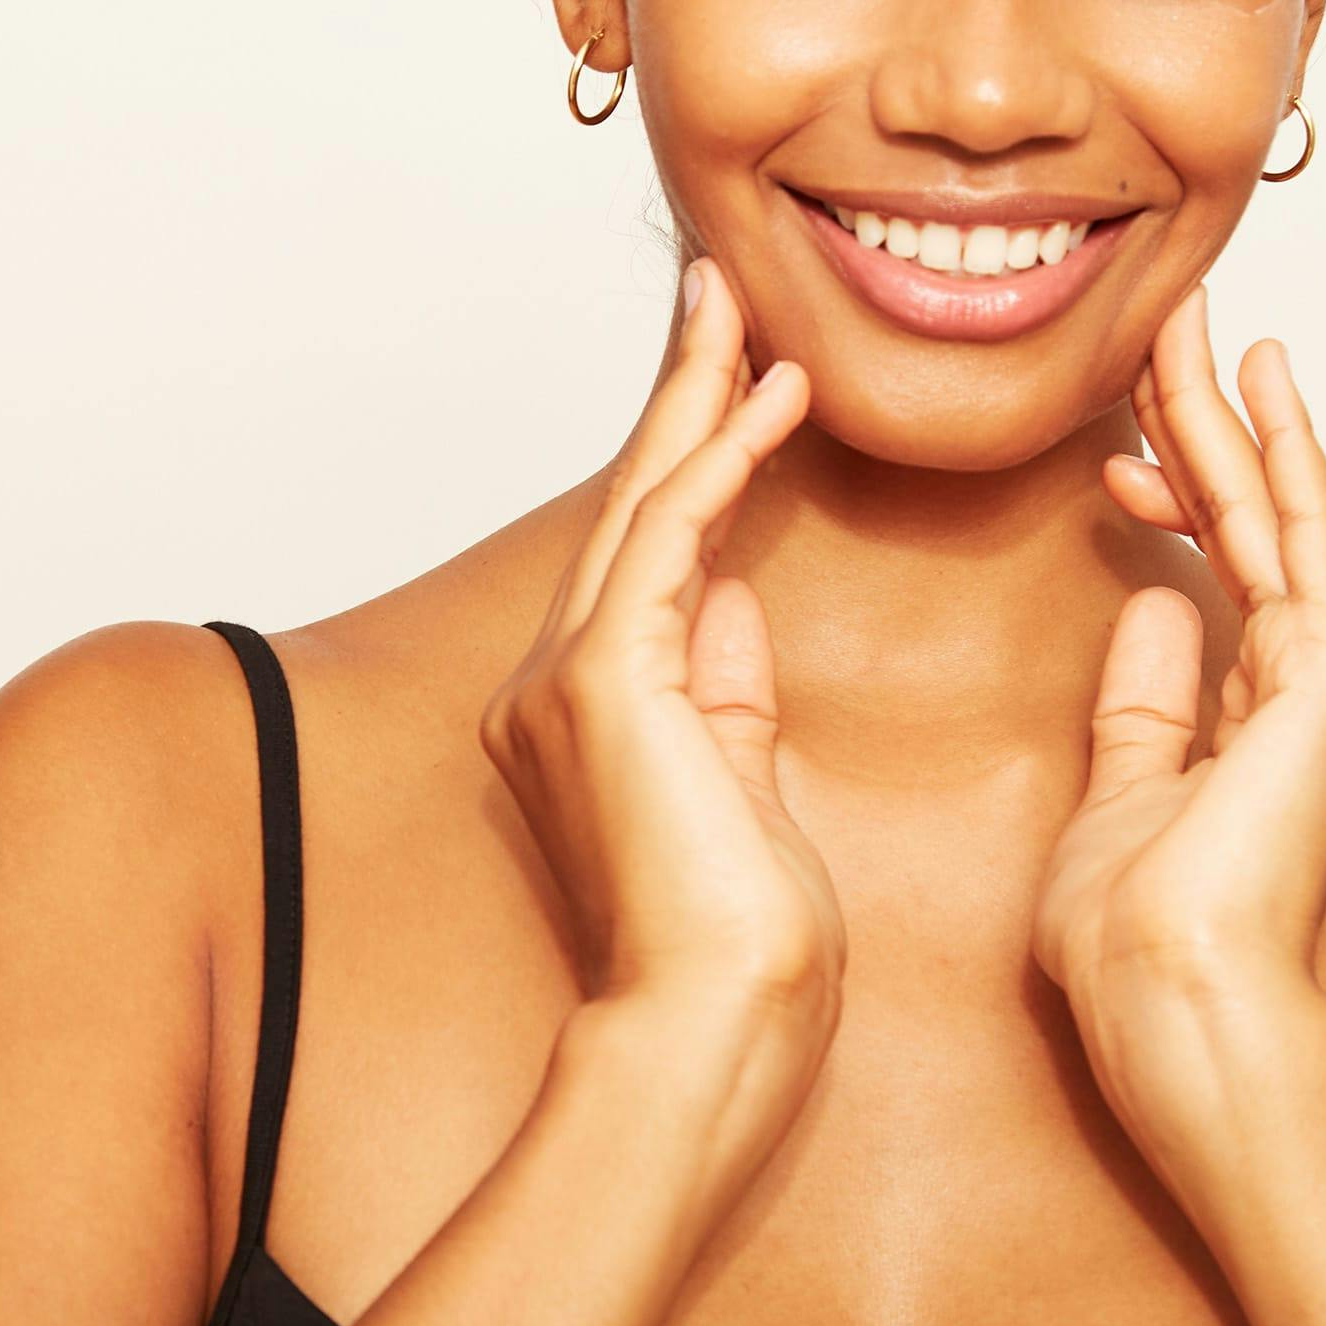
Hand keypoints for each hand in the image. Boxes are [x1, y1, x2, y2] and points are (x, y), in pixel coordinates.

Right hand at [479, 256, 845, 1051]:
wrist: (712, 1031)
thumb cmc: (738, 936)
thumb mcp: (741, 779)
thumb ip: (724, 685)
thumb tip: (733, 596)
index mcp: (586, 706)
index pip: (648, 546)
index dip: (689, 450)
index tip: (735, 375)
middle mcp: (555, 679)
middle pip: (631, 501)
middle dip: (681, 391)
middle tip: (717, 294)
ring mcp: (568, 677)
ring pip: (641, 500)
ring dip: (697, 398)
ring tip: (742, 313)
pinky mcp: (607, 680)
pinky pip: (670, 539)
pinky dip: (719, 460)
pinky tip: (770, 399)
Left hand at [1030, 280, 1325, 1027]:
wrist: (1169, 1004)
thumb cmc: (1136, 936)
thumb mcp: (1121, 792)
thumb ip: (1146, 703)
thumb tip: (1154, 608)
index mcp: (1261, 721)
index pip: (1222, 575)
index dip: (1170, 501)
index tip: (1111, 459)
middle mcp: (1307, 690)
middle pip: (1251, 524)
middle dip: (1204, 423)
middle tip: (1170, 329)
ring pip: (1275, 511)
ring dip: (1232, 413)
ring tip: (1200, 322)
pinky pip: (1306, 535)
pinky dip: (1285, 451)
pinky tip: (1262, 378)